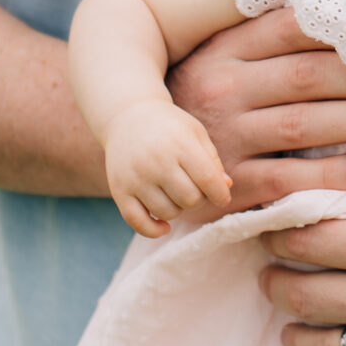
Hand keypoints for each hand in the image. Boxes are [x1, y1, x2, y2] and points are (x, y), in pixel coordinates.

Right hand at [103, 98, 232, 236]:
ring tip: (176, 194)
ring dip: (178, 209)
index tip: (222, 197)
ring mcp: (135, 177)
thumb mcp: (195, 133)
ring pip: (168, 212)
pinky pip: (138, 222)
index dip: (220, 194)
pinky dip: (154, 230)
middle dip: (199, 200)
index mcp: (180, 144)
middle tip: (194, 189)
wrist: (126, 116)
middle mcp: (156, 162)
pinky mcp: (119, 190)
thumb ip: (212, 160)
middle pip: (190, 200)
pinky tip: (164, 226)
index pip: (208, 180)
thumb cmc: (168, 126)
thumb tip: (226, 188)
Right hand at [167, 7, 345, 212]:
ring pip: (305, 125)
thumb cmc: (206, 100)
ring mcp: (223, 135)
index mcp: (224, 49)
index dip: (345, 31)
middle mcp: (222, 87)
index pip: (292, 29)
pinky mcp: (228, 183)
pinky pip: (288, 178)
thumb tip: (345, 8)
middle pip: (308, 75)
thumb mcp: (223, 57)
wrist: (146, 158)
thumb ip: (269, 37)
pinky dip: (331, 176)